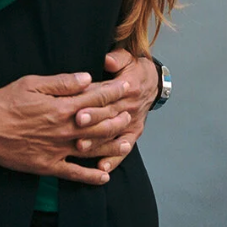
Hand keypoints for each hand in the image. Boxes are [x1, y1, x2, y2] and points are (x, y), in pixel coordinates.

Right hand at [0, 72, 134, 184]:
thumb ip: (61, 83)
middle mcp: (65, 130)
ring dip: (112, 145)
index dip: (113, 92)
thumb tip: (86, 78)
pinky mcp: (49, 165)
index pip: (95, 99)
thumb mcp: (31, 83)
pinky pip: (75, 173)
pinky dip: (92, 176)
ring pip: (93, 148)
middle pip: (100, 125)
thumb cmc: (5, 103)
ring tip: (127, 142)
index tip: (125, 87)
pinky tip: (105, 175)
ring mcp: (58, 150)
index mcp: (61, 108)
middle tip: (131, 113)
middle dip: (118, 117)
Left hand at [73, 49, 158, 173]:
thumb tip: (107, 60)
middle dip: (91, 124)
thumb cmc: (132, 68)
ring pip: (113, 134)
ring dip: (98, 142)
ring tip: (81, 148)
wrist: (152, 82)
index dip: (92, 104)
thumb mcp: (126, 58)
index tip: (77, 111)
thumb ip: (116, 59)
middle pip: (107, 117)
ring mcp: (131, 122)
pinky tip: (102, 168)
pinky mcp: (133, 133)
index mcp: (126, 88)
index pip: (106, 97)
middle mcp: (128, 107)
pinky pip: (124, 148)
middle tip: (74, 129)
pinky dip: (114, 159)